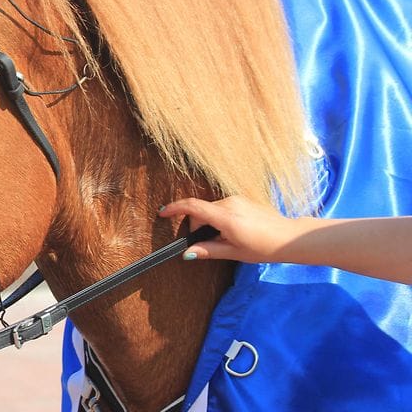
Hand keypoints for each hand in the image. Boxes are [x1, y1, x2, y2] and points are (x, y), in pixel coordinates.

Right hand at [158, 196, 298, 263]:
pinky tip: (234, 232)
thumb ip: (208, 250)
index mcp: (225, 217)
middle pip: (201, 210)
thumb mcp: (234, 252)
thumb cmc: (263, 247)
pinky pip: (223, 207)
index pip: (193, 207)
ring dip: (210, 222)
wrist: (289, 238)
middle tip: (207, 244)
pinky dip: (220, 218)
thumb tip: (187, 253)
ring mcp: (237, 199)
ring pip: (212, 209)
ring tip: (225, 239)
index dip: (175, 208)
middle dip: (198, 226)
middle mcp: (229, 203)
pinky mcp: (243, 200)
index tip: (162, 213)